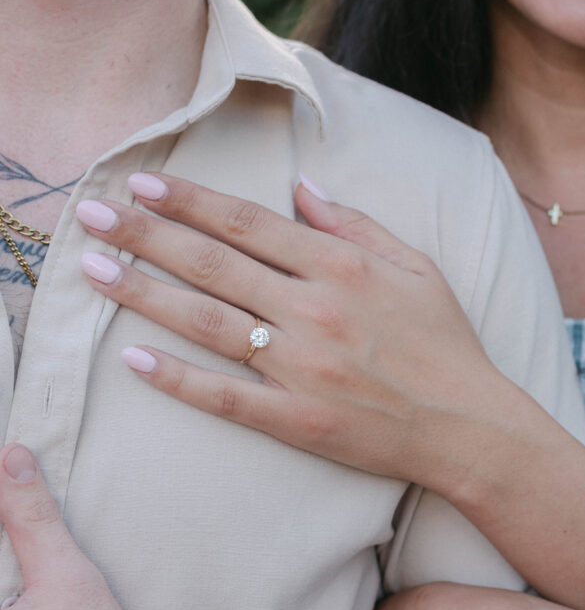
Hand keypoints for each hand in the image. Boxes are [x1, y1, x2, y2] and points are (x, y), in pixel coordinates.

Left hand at [76, 172, 506, 491]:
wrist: (466, 424)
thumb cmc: (444, 342)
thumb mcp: (414, 266)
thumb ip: (355, 223)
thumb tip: (301, 186)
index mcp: (340, 268)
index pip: (248, 223)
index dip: (191, 201)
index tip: (144, 184)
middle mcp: (313, 311)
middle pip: (213, 264)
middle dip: (146, 234)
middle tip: (92, 215)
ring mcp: (301, 367)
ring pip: (207, 322)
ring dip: (145, 293)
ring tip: (95, 270)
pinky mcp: (295, 418)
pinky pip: (225, 396)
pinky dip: (177, 379)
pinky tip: (134, 360)